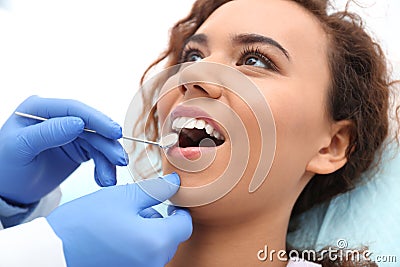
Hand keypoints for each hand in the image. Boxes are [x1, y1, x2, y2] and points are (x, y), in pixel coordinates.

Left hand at [0, 95, 127, 203]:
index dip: (97, 120)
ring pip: (98, 142)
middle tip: (119, 160)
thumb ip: (49, 133)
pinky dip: (103, 168)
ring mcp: (70, 133)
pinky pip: (98, 156)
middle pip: (92, 127)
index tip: (114, 133)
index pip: (74, 109)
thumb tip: (79, 123)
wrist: (8, 191)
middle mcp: (58, 118)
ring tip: (109, 180)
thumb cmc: (5, 166)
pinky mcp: (78, 149)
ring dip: (107, 160)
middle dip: (107, 145)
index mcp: (40, 109)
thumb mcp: (21, 148)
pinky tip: (102, 180)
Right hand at [47, 173, 191, 266]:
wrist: (51, 252)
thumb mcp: (123, 197)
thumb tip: (175, 184)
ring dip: (147, 233)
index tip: (168, 200)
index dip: (179, 209)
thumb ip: (156, 190)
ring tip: (121, 222)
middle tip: (136, 208)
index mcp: (156, 242)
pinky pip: (142, 258)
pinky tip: (116, 237)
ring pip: (156, 247)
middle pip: (170, 238)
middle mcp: (153, 263)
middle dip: (159, 221)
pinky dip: (136, 246)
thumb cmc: (85, 223)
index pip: (184, 225)